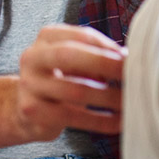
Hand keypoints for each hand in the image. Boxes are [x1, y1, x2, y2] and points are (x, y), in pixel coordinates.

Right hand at [14, 24, 124, 140]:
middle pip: (69, 55)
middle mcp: (32, 57)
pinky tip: (118, 122)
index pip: (81, 36)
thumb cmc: (60, 79)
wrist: (27, 108)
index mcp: (46, 38)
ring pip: (74, 90)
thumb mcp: (73, 60)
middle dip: (105, 64)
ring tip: (129, 101)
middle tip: (132, 75)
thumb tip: (129, 58)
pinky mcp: (33, 111)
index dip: (108, 47)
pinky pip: (73, 117)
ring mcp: (29, 85)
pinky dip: (100, 121)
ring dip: (108, 97)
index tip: (130, 58)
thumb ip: (95, 55)